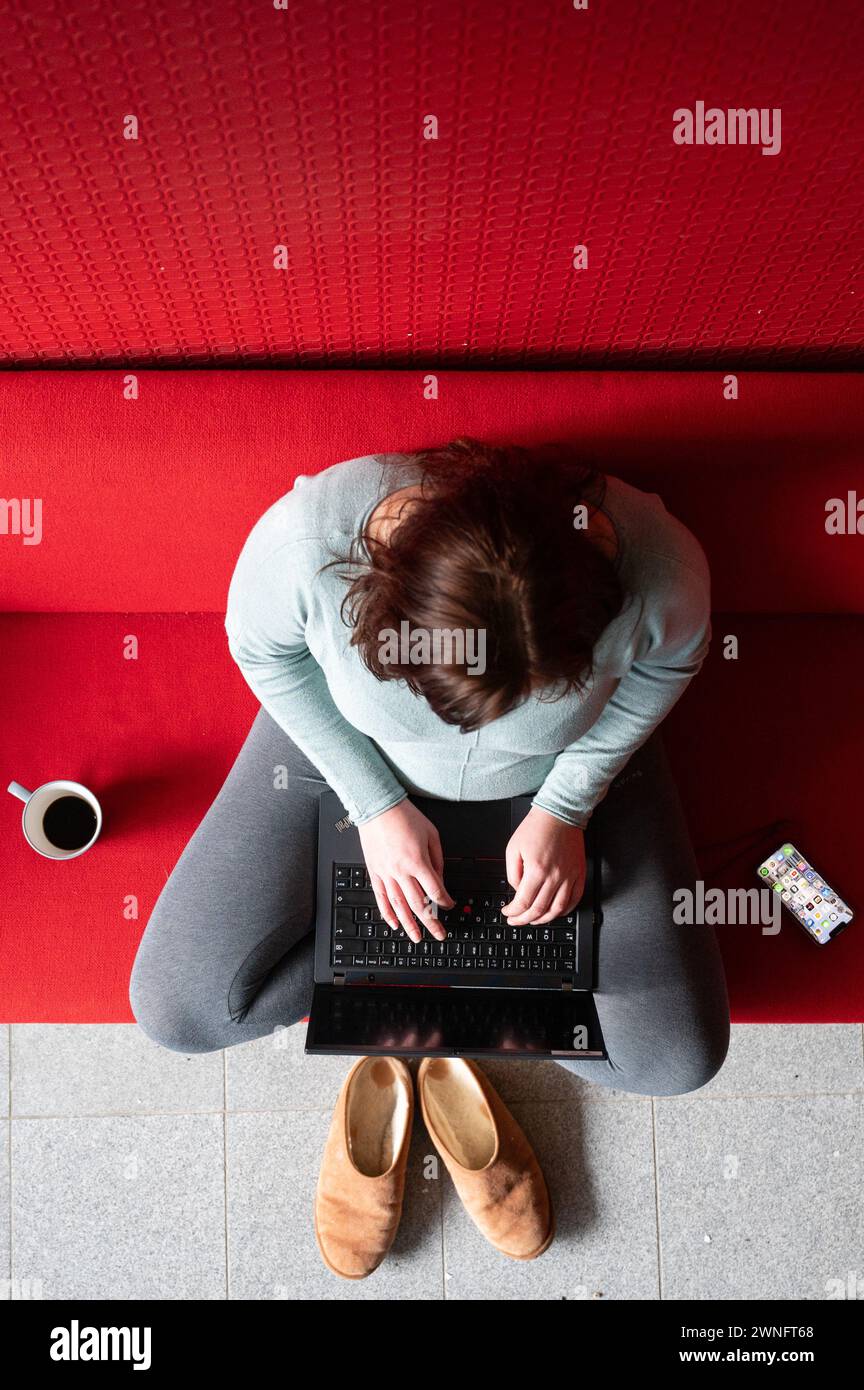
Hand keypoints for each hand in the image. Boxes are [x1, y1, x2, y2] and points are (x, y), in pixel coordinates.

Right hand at [358, 800, 453, 942]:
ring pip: (399, 905)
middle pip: (418, 904)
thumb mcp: (432, 835)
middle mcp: (401, 871)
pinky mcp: (375, 872)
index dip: (445, 902)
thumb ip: (437, 860)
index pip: (435, 891)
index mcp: (418, 862)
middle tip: (439, 934)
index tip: (450, 906)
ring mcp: (386, 873)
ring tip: (416, 937)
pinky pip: (381, 897)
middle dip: (431, 922)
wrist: (378, 807)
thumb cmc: (405, 817)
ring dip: (409, 924)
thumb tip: (440, 880)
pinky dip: (387, 912)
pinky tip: (393, 923)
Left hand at [502, 806, 585, 925]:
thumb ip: (513, 874)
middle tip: (516, 920)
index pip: (523, 902)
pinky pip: (575, 899)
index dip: (513, 912)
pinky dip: (565, 910)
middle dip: (524, 919)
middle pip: (539, 909)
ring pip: (557, 909)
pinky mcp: (579, 874)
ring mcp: (569, 876)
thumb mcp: (513, 848)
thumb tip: (518, 890)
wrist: (559, 814)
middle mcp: (554, 876)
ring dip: (544, 919)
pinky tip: (556, 912)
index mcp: (536, 870)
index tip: (507, 912)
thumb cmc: (536, 828)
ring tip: (534, 920)